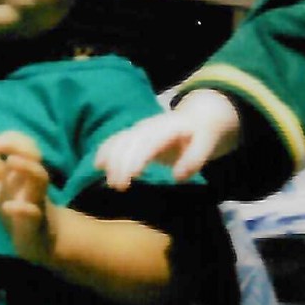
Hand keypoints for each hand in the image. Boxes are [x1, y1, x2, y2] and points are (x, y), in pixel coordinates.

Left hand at [0, 130, 57, 264]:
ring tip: (10, 161)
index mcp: (24, 173)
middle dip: (17, 145)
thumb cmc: (20, 207)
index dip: (11, 138)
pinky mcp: (36, 225)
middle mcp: (32, 183)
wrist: (40, 242)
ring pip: (40, 179)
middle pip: (34, 156)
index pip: (25, 145)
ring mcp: (37, 202)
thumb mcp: (1, 185)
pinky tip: (8, 207)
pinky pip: (34, 214)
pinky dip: (22, 209)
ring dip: (26, 167)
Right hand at [95, 91, 236, 190]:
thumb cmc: (200, 135)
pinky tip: (98, 165)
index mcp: (167, 129)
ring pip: (119, 141)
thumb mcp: (206, 145)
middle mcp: (149, 127)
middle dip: (121, 164)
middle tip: (119, 187)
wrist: (197, 117)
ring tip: (110, 182)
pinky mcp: (133, 134)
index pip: (149, 143)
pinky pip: (115, 139)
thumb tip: (178, 176)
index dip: (138, 158)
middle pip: (129, 143)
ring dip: (111, 160)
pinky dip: (105, 150)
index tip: (132, 175)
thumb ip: (194, 160)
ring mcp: (139, 129)